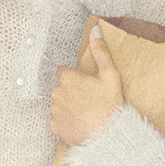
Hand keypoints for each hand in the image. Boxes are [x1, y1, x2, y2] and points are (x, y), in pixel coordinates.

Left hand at [49, 27, 124, 146]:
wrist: (107, 135)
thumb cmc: (109, 105)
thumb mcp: (110, 74)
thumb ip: (100, 51)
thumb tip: (95, 30)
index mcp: (68, 78)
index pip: (63, 71)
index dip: (74, 77)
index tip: (84, 84)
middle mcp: (57, 93)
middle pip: (60, 88)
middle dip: (70, 92)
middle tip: (87, 100)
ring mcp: (54, 110)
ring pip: (58, 105)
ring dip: (67, 107)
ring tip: (84, 114)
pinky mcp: (55, 126)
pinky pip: (57, 121)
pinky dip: (65, 122)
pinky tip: (78, 124)